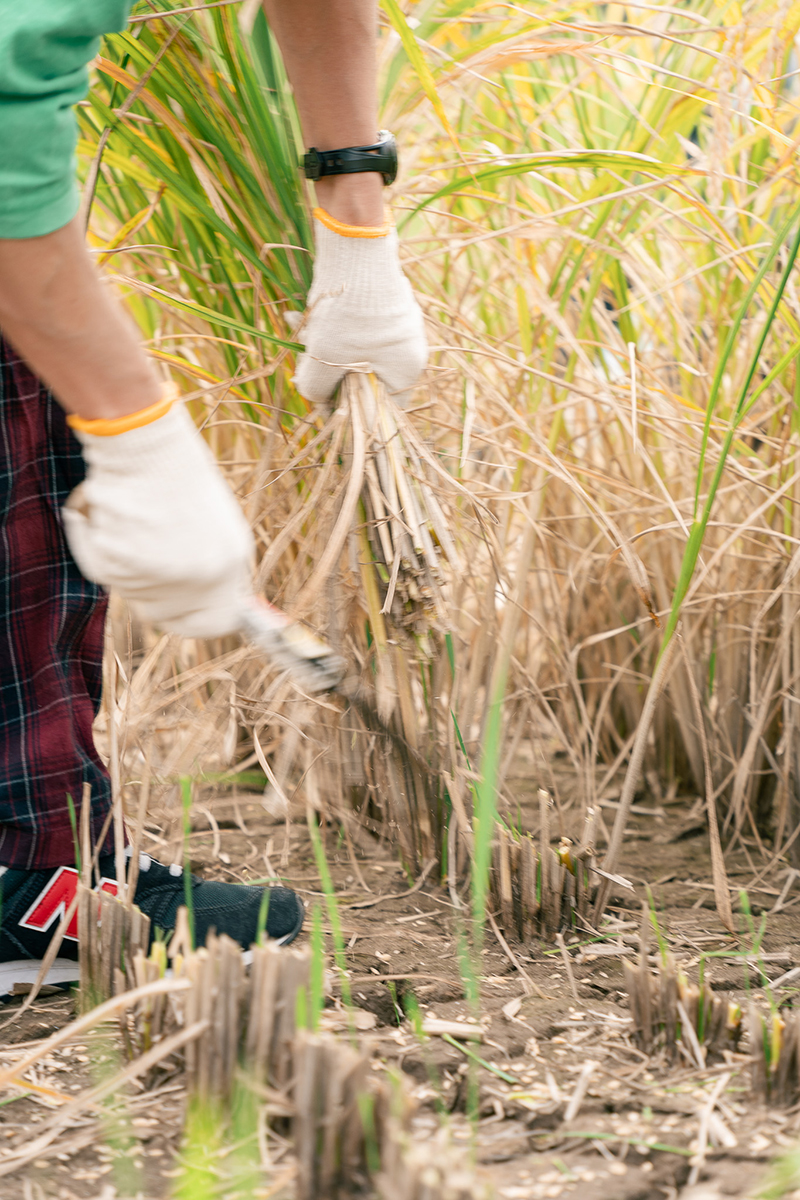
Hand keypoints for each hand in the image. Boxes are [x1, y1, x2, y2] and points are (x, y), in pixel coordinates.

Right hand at [62, 389, 254, 637]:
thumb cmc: (180, 477)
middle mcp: (197, 579)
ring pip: (131, 592)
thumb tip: (207, 601)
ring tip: (135, 520)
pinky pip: (102, 570)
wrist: (144, 445)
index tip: (188, 614)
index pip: (216, 622)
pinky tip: (108, 516)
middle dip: (153, 594)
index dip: (199, 620)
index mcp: (229, 566)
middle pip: (166, 615)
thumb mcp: (214, 527)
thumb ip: (212, 567)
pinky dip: (97, 546)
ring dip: (128, 565)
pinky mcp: (117, 569)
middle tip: (143, 559)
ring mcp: (157, 578)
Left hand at [293, 209, 426, 407]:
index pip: (383, 410)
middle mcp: (412, 348)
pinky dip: (334, 326)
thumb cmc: (343, 312)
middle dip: (329, 372)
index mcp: (407, 369)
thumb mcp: (321, 360)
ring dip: (326, 346)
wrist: (354, 244)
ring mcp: (401, 322)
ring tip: (300, 330)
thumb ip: (316, 391)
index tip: (322, 402)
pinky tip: (308, 313)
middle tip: (303, 363)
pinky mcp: (387, 301)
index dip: (350, 412)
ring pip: (357, 350)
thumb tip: (314, 403)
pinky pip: (358, 327)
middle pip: (366, 378)